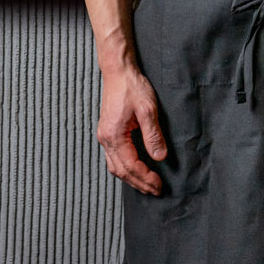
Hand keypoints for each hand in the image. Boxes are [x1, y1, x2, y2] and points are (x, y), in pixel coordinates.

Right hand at [96, 65, 167, 195]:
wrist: (118, 72)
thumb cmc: (132, 87)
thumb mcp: (148, 109)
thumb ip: (153, 135)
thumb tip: (159, 157)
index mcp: (114, 136)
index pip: (131, 166)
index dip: (145, 178)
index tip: (159, 185)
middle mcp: (105, 139)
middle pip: (121, 171)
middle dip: (139, 183)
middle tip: (156, 191)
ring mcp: (104, 136)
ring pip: (115, 167)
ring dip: (131, 178)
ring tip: (147, 185)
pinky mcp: (107, 132)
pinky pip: (114, 158)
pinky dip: (125, 168)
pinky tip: (135, 169)